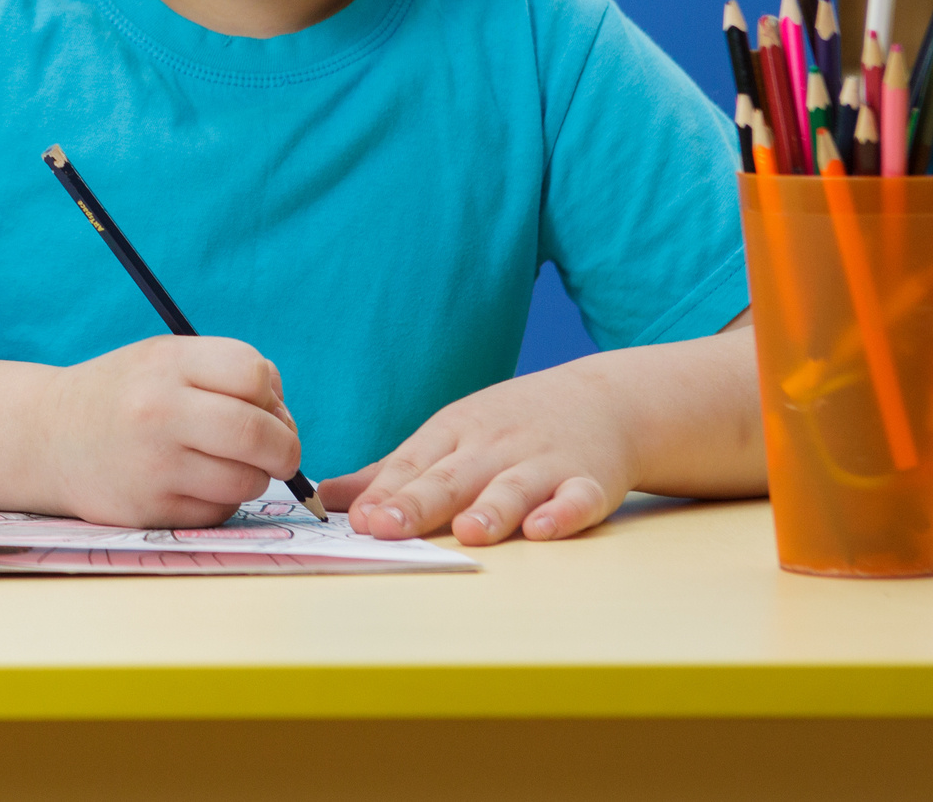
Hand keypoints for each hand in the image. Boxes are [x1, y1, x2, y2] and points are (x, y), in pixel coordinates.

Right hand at [37, 336, 302, 527]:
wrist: (48, 438)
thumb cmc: (123, 394)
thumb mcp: (163, 360)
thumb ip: (225, 373)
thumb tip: (284, 416)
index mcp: (166, 363)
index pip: (254, 374)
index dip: (272, 395)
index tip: (264, 407)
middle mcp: (159, 411)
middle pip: (260, 434)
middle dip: (285, 448)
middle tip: (279, 452)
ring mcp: (154, 465)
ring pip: (247, 480)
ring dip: (252, 477)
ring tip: (224, 464)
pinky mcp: (151, 509)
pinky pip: (219, 511)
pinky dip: (221, 500)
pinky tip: (193, 483)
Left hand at [320, 362, 634, 545]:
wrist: (603, 399)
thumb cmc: (510, 425)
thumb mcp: (448, 436)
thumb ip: (391, 473)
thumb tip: (328, 497)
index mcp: (454, 434)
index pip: (414, 464)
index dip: (385, 493)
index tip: (358, 520)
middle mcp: (494, 446)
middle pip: (453, 477)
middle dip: (418, 503)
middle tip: (386, 529)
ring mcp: (543, 462)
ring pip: (513, 487)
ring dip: (491, 509)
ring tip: (469, 532)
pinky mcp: (590, 480)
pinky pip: (577, 498)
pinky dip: (563, 512)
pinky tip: (544, 529)